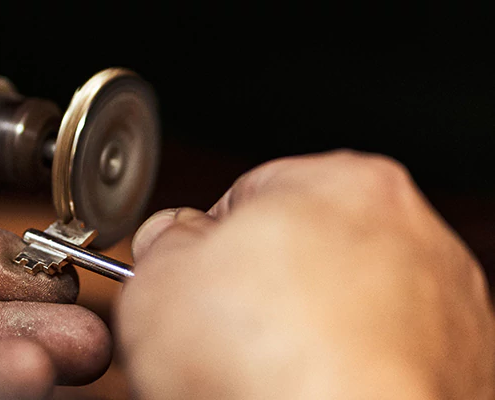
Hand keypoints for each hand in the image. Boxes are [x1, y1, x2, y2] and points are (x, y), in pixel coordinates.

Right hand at [117, 150, 494, 399]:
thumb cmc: (265, 364)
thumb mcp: (159, 278)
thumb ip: (164, 241)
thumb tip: (171, 241)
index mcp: (341, 181)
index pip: (250, 194)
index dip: (208, 244)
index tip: (194, 281)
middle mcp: (408, 233)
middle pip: (304, 247)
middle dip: (260, 287)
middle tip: (223, 331)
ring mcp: (441, 303)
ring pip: (345, 304)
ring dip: (305, 330)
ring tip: (266, 369)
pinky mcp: (456, 368)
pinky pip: (378, 355)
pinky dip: (345, 370)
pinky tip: (307, 389)